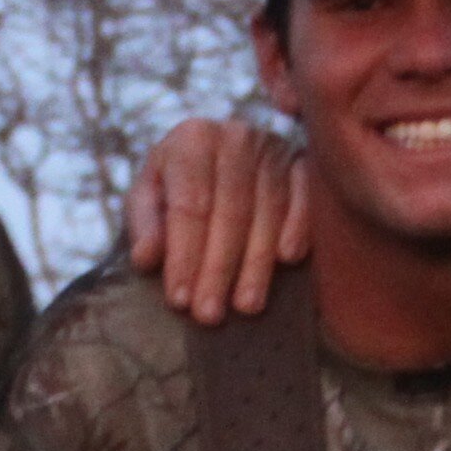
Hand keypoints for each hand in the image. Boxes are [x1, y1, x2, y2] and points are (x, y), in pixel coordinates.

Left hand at [123, 117, 313, 324]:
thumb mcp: (150, 195)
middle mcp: (235, 136)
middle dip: (218, 268)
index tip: (179, 300)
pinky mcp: (303, 161)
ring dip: (256, 263)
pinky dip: (298, 226)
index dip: (183, 256)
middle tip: (209, 314)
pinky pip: (305, 196)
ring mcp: (274, 146)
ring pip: (267, 211)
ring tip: (245, 305)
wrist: (218, 156)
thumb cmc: (178, 183)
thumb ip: (144, 224)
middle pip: (229, 212)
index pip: (189, 206)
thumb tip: (146, 258)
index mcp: (192, 137)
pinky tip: (288, 259)